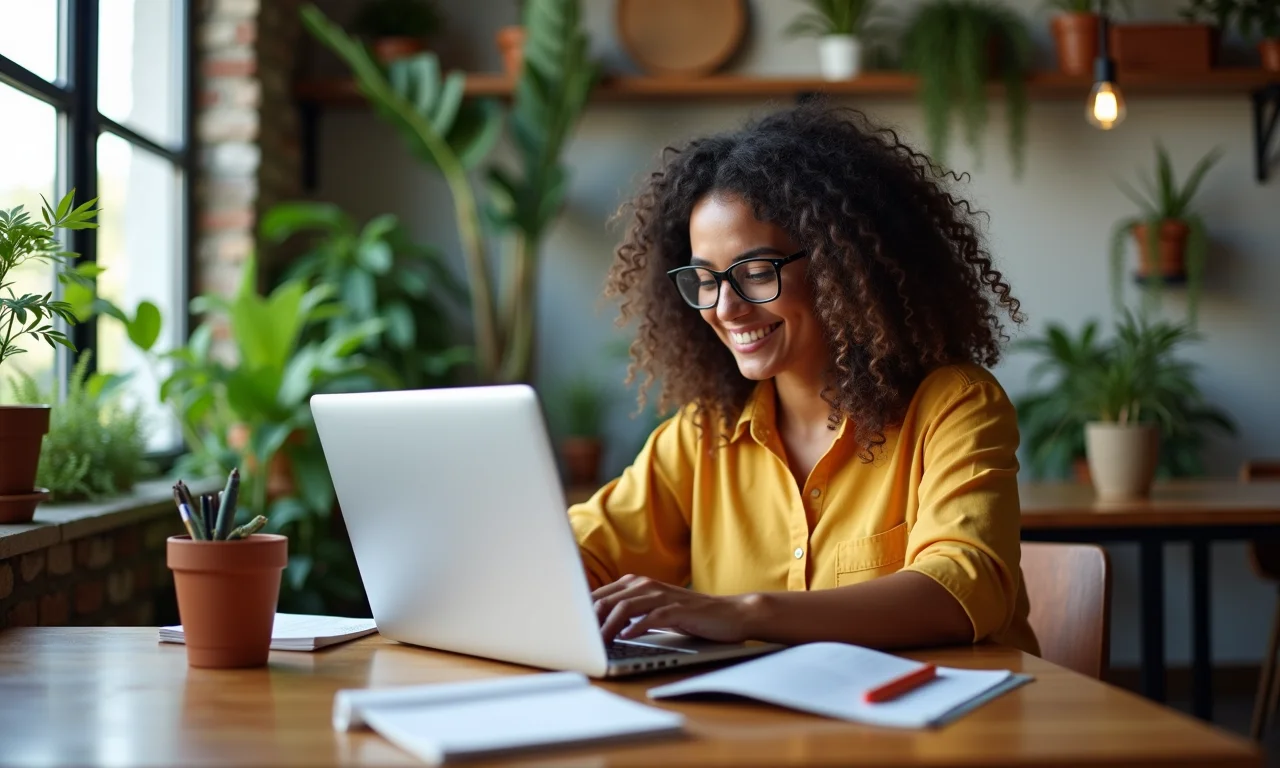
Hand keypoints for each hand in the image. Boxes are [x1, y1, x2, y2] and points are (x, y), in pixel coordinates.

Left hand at [592, 574, 757, 643]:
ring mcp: (663, 596)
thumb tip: (597, 627)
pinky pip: (652, 617)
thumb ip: (629, 613)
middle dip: (588, 621)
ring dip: (608, 626)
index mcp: (636, 584)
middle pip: (607, 600)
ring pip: (625, 607)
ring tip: (597, 643)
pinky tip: (626, 638)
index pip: (599, 595)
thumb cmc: (689, 615)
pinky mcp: (679, 610)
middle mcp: (646, 585)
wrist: (730, 614)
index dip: (581, 613)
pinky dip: (636, 627)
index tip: (567, 630)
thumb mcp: (654, 611)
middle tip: (576, 641)